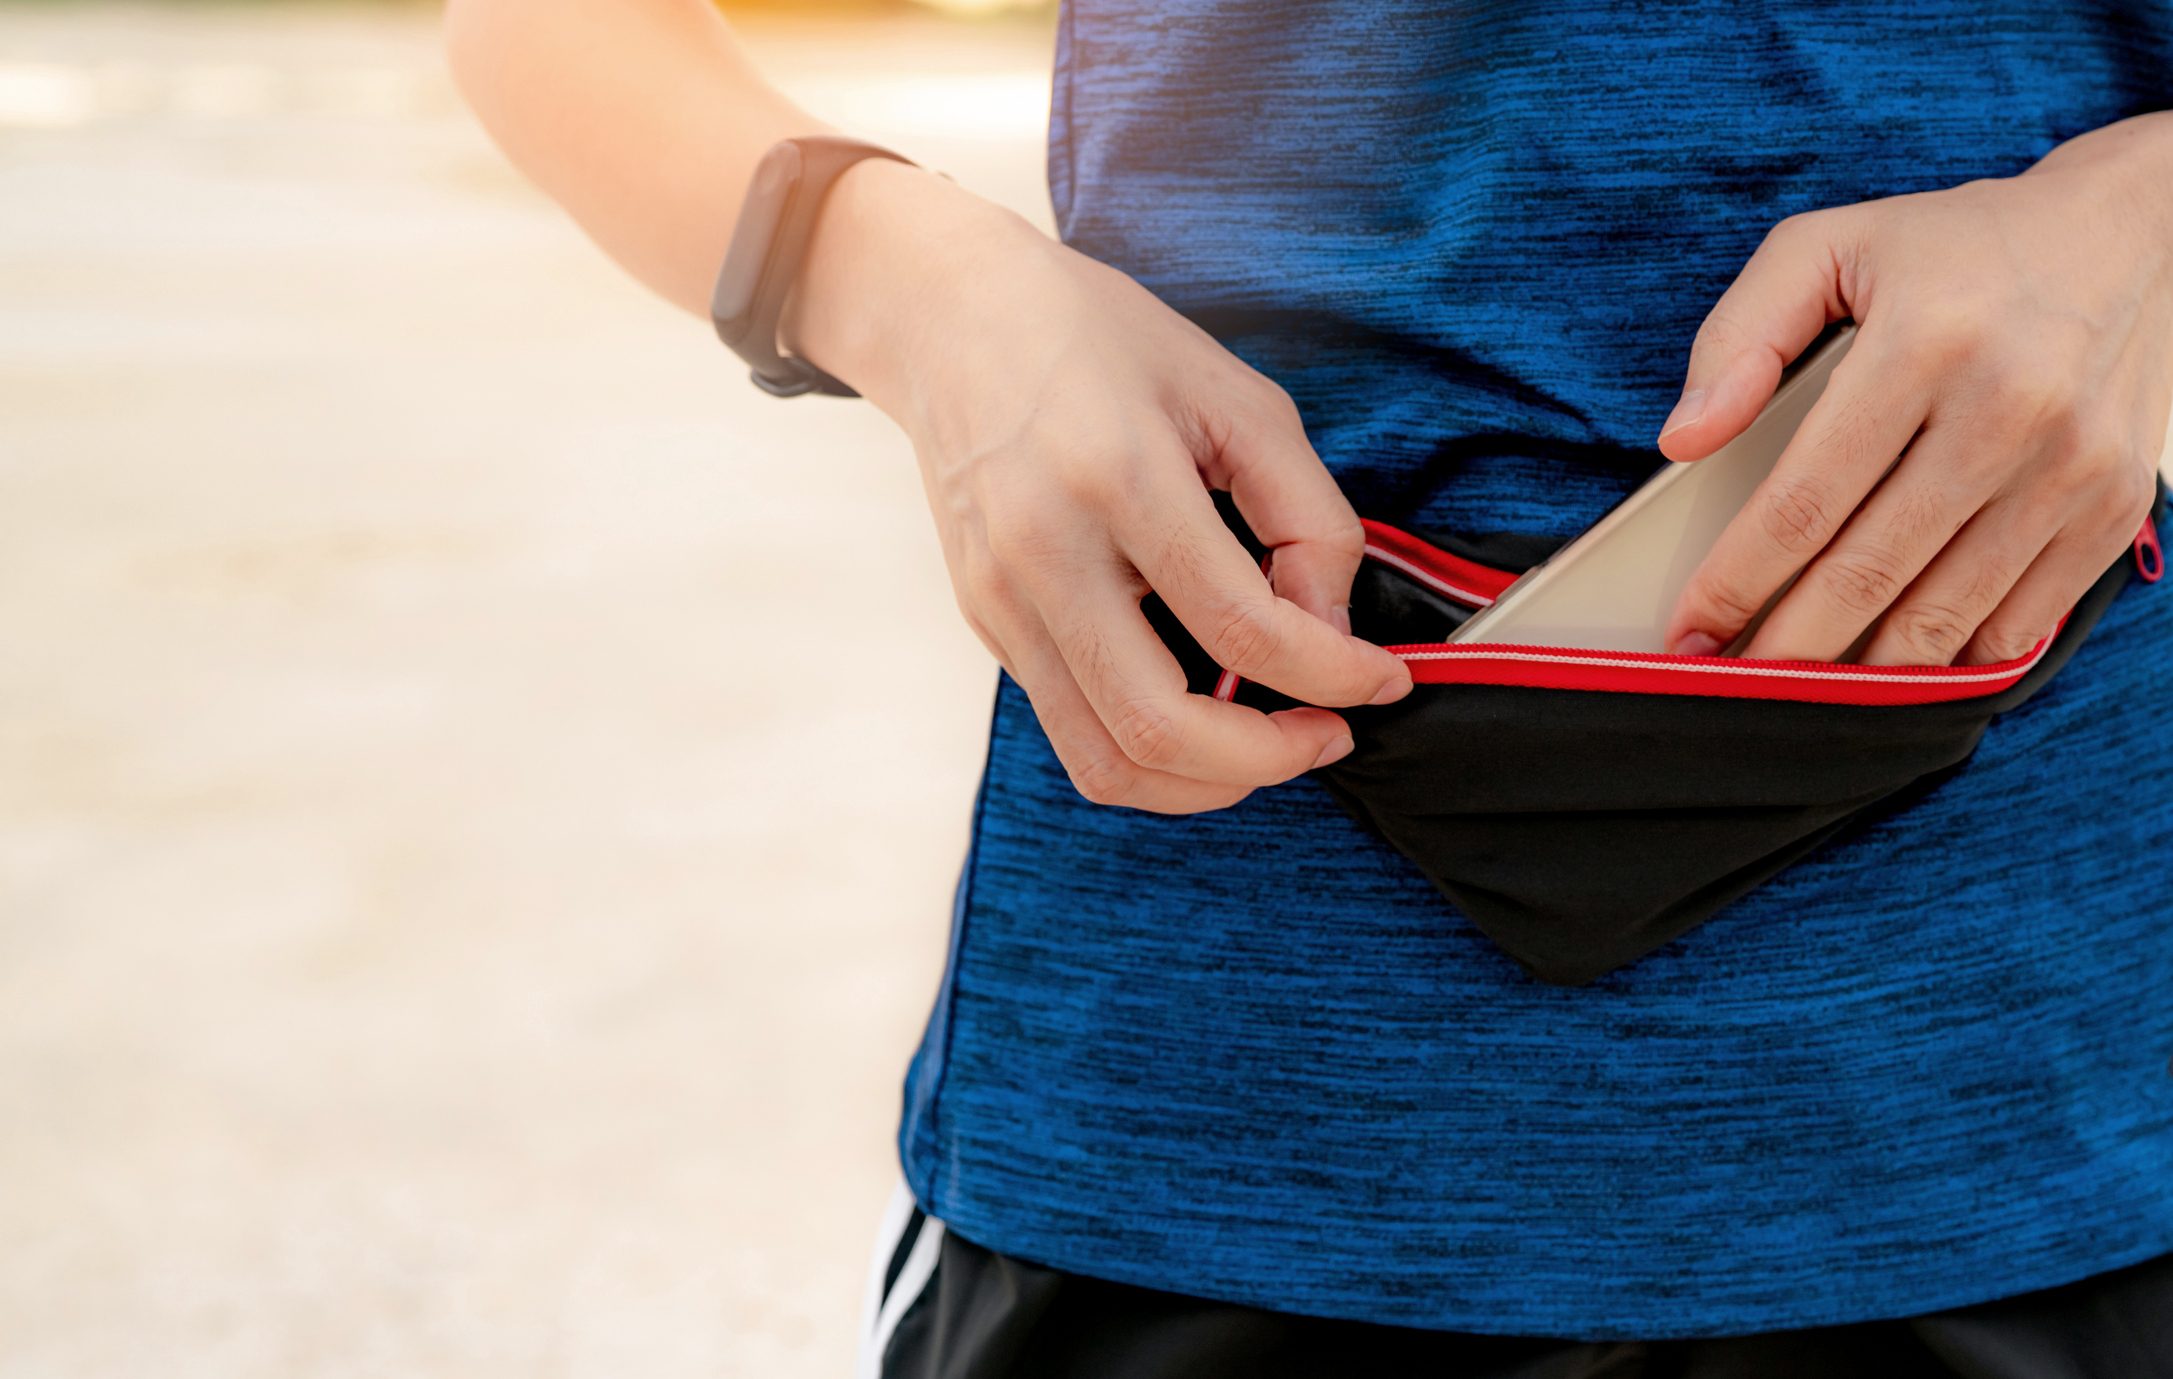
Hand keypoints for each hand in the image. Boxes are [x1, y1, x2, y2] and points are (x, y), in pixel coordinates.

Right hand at [787, 160, 1411, 812]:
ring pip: (1107, 760)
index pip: (1240, 626)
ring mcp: (1004, 600)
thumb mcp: (1235, 394)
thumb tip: (1330, 627)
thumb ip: (1306, 513)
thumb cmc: (1097, 341)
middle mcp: (1046, 552)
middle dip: (1267, 759)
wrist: (950, 319)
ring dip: (1207, 782)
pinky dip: (1152, 756)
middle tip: (1327, 733)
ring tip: (1269, 743)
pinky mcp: (988, 624)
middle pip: (1160, 727)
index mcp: (1119, 476)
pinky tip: (1206, 716)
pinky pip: (1074, 733)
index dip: (1333, 675)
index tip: (1380, 681)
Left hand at [1660, 113, 2172, 665]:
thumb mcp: (1829, 246)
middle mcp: (2009, 408)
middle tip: (1732, 687)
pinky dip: (1949, 664)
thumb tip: (1683, 440)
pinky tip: (1891, 672)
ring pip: (1943, 616)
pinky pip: (2018, 623)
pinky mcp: (2115, 505)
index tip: (1690, 631)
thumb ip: (1740, 335)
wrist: (2130, 233)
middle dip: (1787, 648)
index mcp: (1925, 342)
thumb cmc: (1954, 248)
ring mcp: (2071, 466)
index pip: (1804, 501)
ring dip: (1862, 677)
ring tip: (1799, 694)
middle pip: (1869, 572)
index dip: (1736, 581)